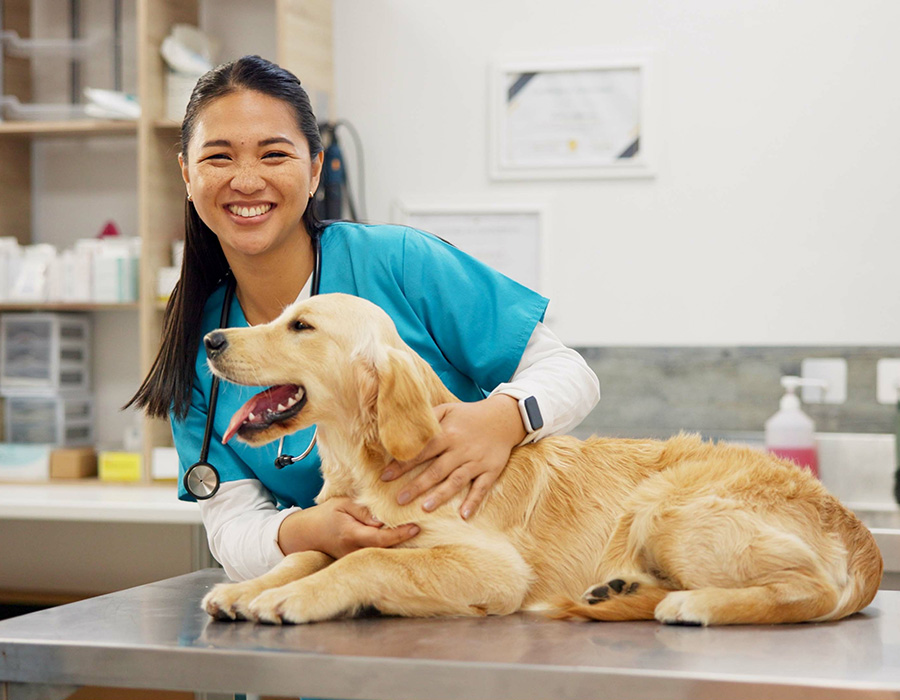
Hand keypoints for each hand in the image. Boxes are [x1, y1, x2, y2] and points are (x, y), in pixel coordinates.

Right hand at [278, 497, 419, 558]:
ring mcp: (356, 560)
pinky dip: (391, 548)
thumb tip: (382, 519)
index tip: (416, 527)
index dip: (400, 534)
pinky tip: (405, 541)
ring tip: (420, 535)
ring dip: (401, 546)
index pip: (382, 538)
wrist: (306, 535)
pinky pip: (378, 555)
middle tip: (427, 530)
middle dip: (406, 541)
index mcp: (352, 535)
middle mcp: (355, 551)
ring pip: (384, 554)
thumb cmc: (325, 516)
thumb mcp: (342, 504)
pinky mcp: (357, 562)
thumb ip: (362, 510)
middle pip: (387, 549)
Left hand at [381, 395, 525, 519]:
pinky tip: (464, 515)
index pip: (421, 451)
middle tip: (399, 500)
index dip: (403, 464)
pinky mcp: (491, 470)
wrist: (504, 417)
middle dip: (417, 485)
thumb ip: (427, 419)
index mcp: (447, 434)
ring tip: (425, 508)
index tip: (386, 477)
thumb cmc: (469, 415)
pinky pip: (482, 488)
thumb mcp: (447, 409)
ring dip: (441, 495)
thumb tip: (402, 428)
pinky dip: (474, 501)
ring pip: (456, 480)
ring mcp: (476, 461)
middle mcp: (460, 449)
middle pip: (436, 470)